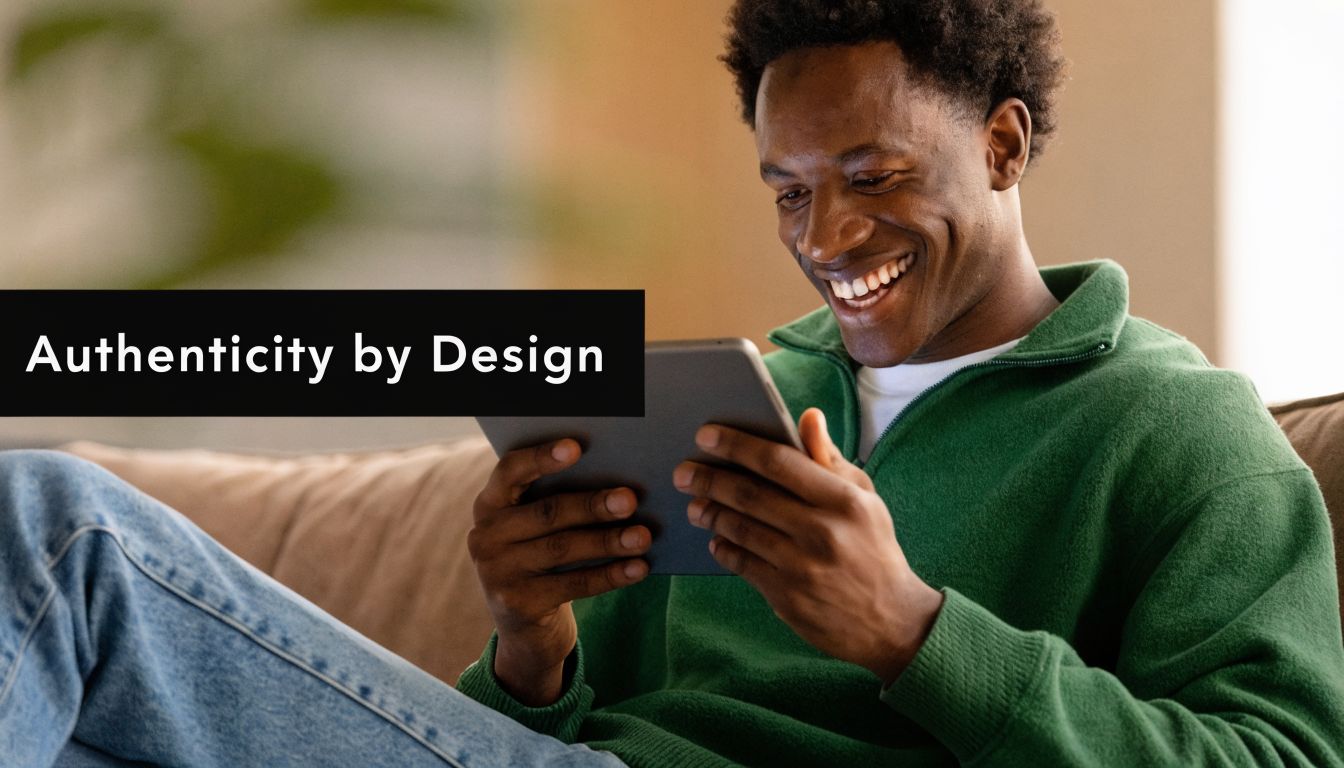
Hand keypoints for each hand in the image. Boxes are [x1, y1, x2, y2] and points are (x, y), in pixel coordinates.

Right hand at [470, 438, 650, 704]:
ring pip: (562, 549)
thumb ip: (559, 500)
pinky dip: (610, 575)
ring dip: (607, 541)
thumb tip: (620, 479)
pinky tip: (639, 568)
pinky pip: (572, 585)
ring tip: (643, 536)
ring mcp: (498, 572)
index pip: (510, 470)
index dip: (542, 457)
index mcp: (490, 503)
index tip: (576, 447)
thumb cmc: (542, 557)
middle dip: (592, 505)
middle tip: (631, 499)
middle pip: (546, 513)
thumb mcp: (537, 528)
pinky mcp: (517, 605)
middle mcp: (486, 535)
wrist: (524, 626)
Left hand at [674, 408, 943, 684]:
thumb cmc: (874, 549)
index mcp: (844, 500)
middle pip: (751, 495)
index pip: (780, 462)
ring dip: (711, 513)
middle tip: (684, 472)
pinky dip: (724, 548)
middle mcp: (822, 531)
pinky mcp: (787, 597)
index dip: (738, 445)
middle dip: (710, 479)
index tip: (707, 435)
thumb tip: (808, 417)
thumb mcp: (865, 499)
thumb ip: (830, 459)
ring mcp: (802, 567)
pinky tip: (717, 539)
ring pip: (741, 530)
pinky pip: (742, 564)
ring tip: (696, 504)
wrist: (893, 621)